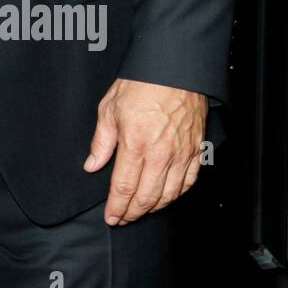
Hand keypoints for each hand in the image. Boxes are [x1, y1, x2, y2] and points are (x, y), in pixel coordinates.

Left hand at [85, 78, 207, 224]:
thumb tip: (92, 165)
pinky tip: (167, 197)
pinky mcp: (196, 150)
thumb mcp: (110, 108)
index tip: (111, 217)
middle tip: (123, 218)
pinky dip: (176, 195)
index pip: (123, 188)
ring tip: (141, 211)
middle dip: (132, 213)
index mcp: (135, 144)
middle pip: (146, 197)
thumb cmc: (141, 83)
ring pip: (168, 194)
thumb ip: (101, 141)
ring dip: (153, 208)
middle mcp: (160, 154)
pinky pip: (188, 182)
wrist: (175, 69)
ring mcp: (181, 154)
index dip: (116, 207)